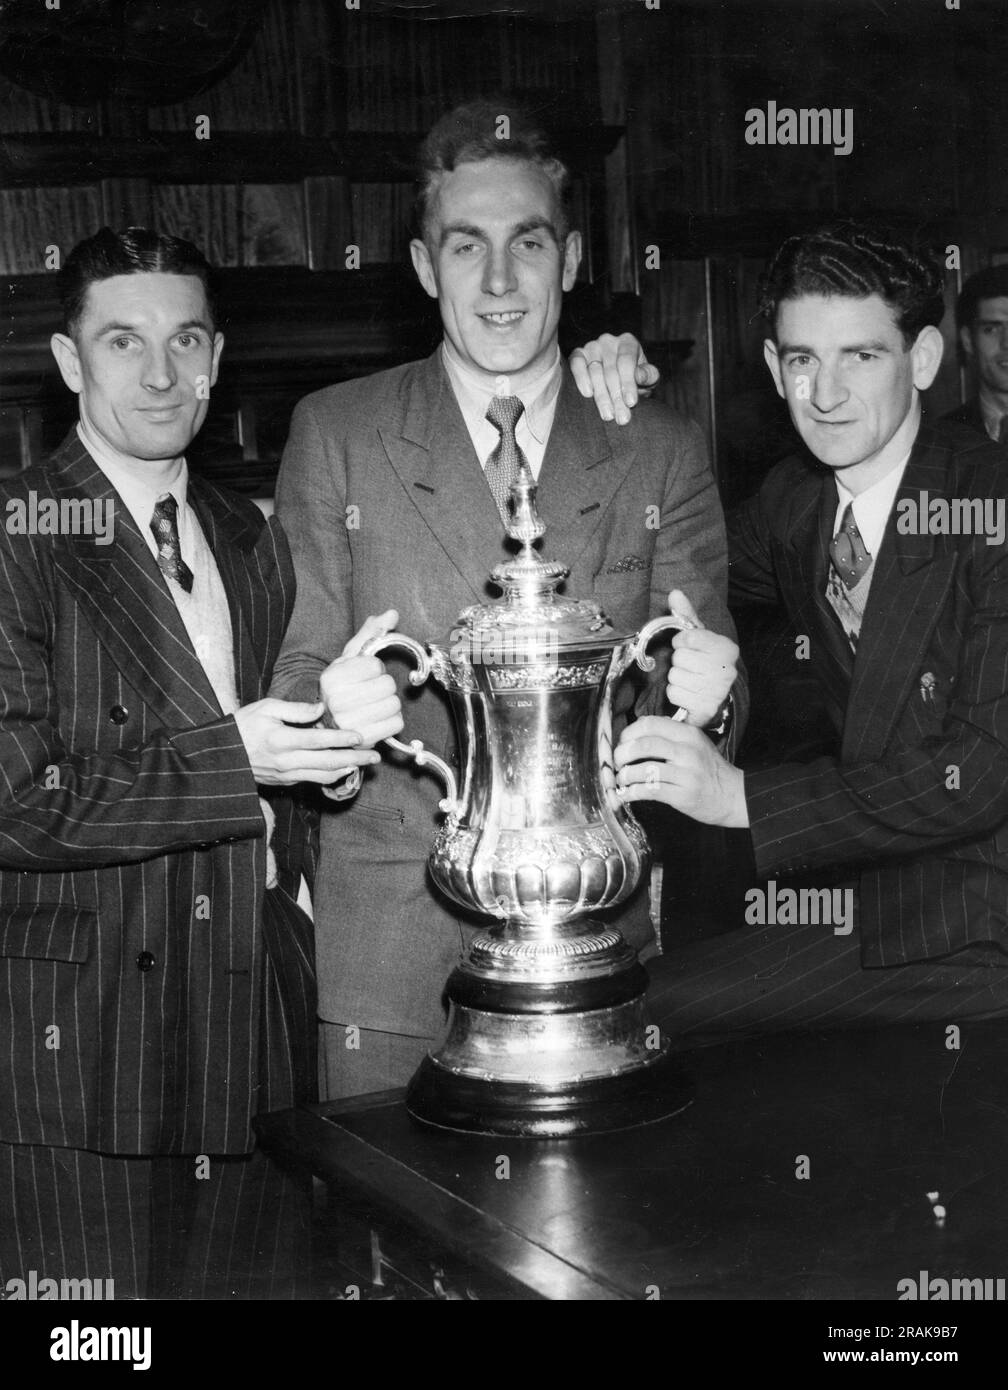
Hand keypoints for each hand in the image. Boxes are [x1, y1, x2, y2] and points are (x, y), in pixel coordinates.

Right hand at [235, 699, 380, 785]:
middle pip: (327, 762)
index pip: (318, 740)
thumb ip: (295, 709)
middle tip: (375, 756)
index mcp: (281, 739)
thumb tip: (321, 708)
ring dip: (347, 770)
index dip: (341, 739)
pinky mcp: (285, 782)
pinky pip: (313, 780)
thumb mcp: (265, 708)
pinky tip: (344, 769)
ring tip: (365, 763)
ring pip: (323, 775)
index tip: (359, 736)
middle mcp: (286, 760)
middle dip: (354, 759)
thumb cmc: (243, 726)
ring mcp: (286, 774)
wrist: (223, 755)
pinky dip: (331, 776)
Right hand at [319, 609, 403, 747]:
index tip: (364, 675)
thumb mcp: (351, 658)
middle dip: (384, 686)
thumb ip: (371, 633)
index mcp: (331, 677)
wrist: (331, 721)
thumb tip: (392, 613)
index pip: (375, 666)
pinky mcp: (364, 740)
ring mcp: (349, 724)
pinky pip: (397, 724)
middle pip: (388, 685)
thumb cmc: (344, 686)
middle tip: (370, 691)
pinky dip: (393, 720)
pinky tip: (378, 719)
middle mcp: (336, 701)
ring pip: (394, 705)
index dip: (375, 668)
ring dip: (390, 703)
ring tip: (374, 705)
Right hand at [569, 332, 657, 424]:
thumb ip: (648, 375)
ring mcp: (591, 347)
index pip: (626, 362)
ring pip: (594, 372)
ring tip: (608, 415)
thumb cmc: (636, 379)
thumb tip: (639, 376)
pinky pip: (576, 364)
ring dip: (601, 396)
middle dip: (616, 397)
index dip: (628, 383)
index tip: (631, 403)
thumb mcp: (648, 378)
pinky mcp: (577, 355)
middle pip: (610, 370)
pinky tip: (588, 394)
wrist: (618, 382)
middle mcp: (608, 341)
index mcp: (628, 342)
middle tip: (621, 418)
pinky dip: (581, 378)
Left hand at [614, 716, 748, 826]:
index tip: (622, 743)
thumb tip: (633, 736)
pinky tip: (626, 794)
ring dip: (625, 775)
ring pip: (644, 769)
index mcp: (688, 734)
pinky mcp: (682, 795)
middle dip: (622, 753)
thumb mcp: (695, 744)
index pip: (650, 724)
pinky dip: (631, 792)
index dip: (628, 733)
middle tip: (617, 761)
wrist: (733, 795)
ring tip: (621, 778)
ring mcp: (686, 774)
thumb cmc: (708, 770)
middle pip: (644, 744)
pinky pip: (649, 791)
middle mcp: (688, 751)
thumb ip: (670, 737)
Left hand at [665, 589, 738, 727]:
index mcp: (727, 648)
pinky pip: (674, 694)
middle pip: (679, 657)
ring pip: (674, 676)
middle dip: (679, 661)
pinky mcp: (706, 708)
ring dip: (676, 678)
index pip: (687, 637)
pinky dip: (676, 693)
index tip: (688, 646)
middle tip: (690, 666)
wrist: (716, 696)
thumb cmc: (704, 662)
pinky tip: (688, 693)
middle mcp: (727, 669)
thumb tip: (675, 592)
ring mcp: (717, 690)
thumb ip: (686, 615)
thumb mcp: (699, 637)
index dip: (682, 642)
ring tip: (689, 680)